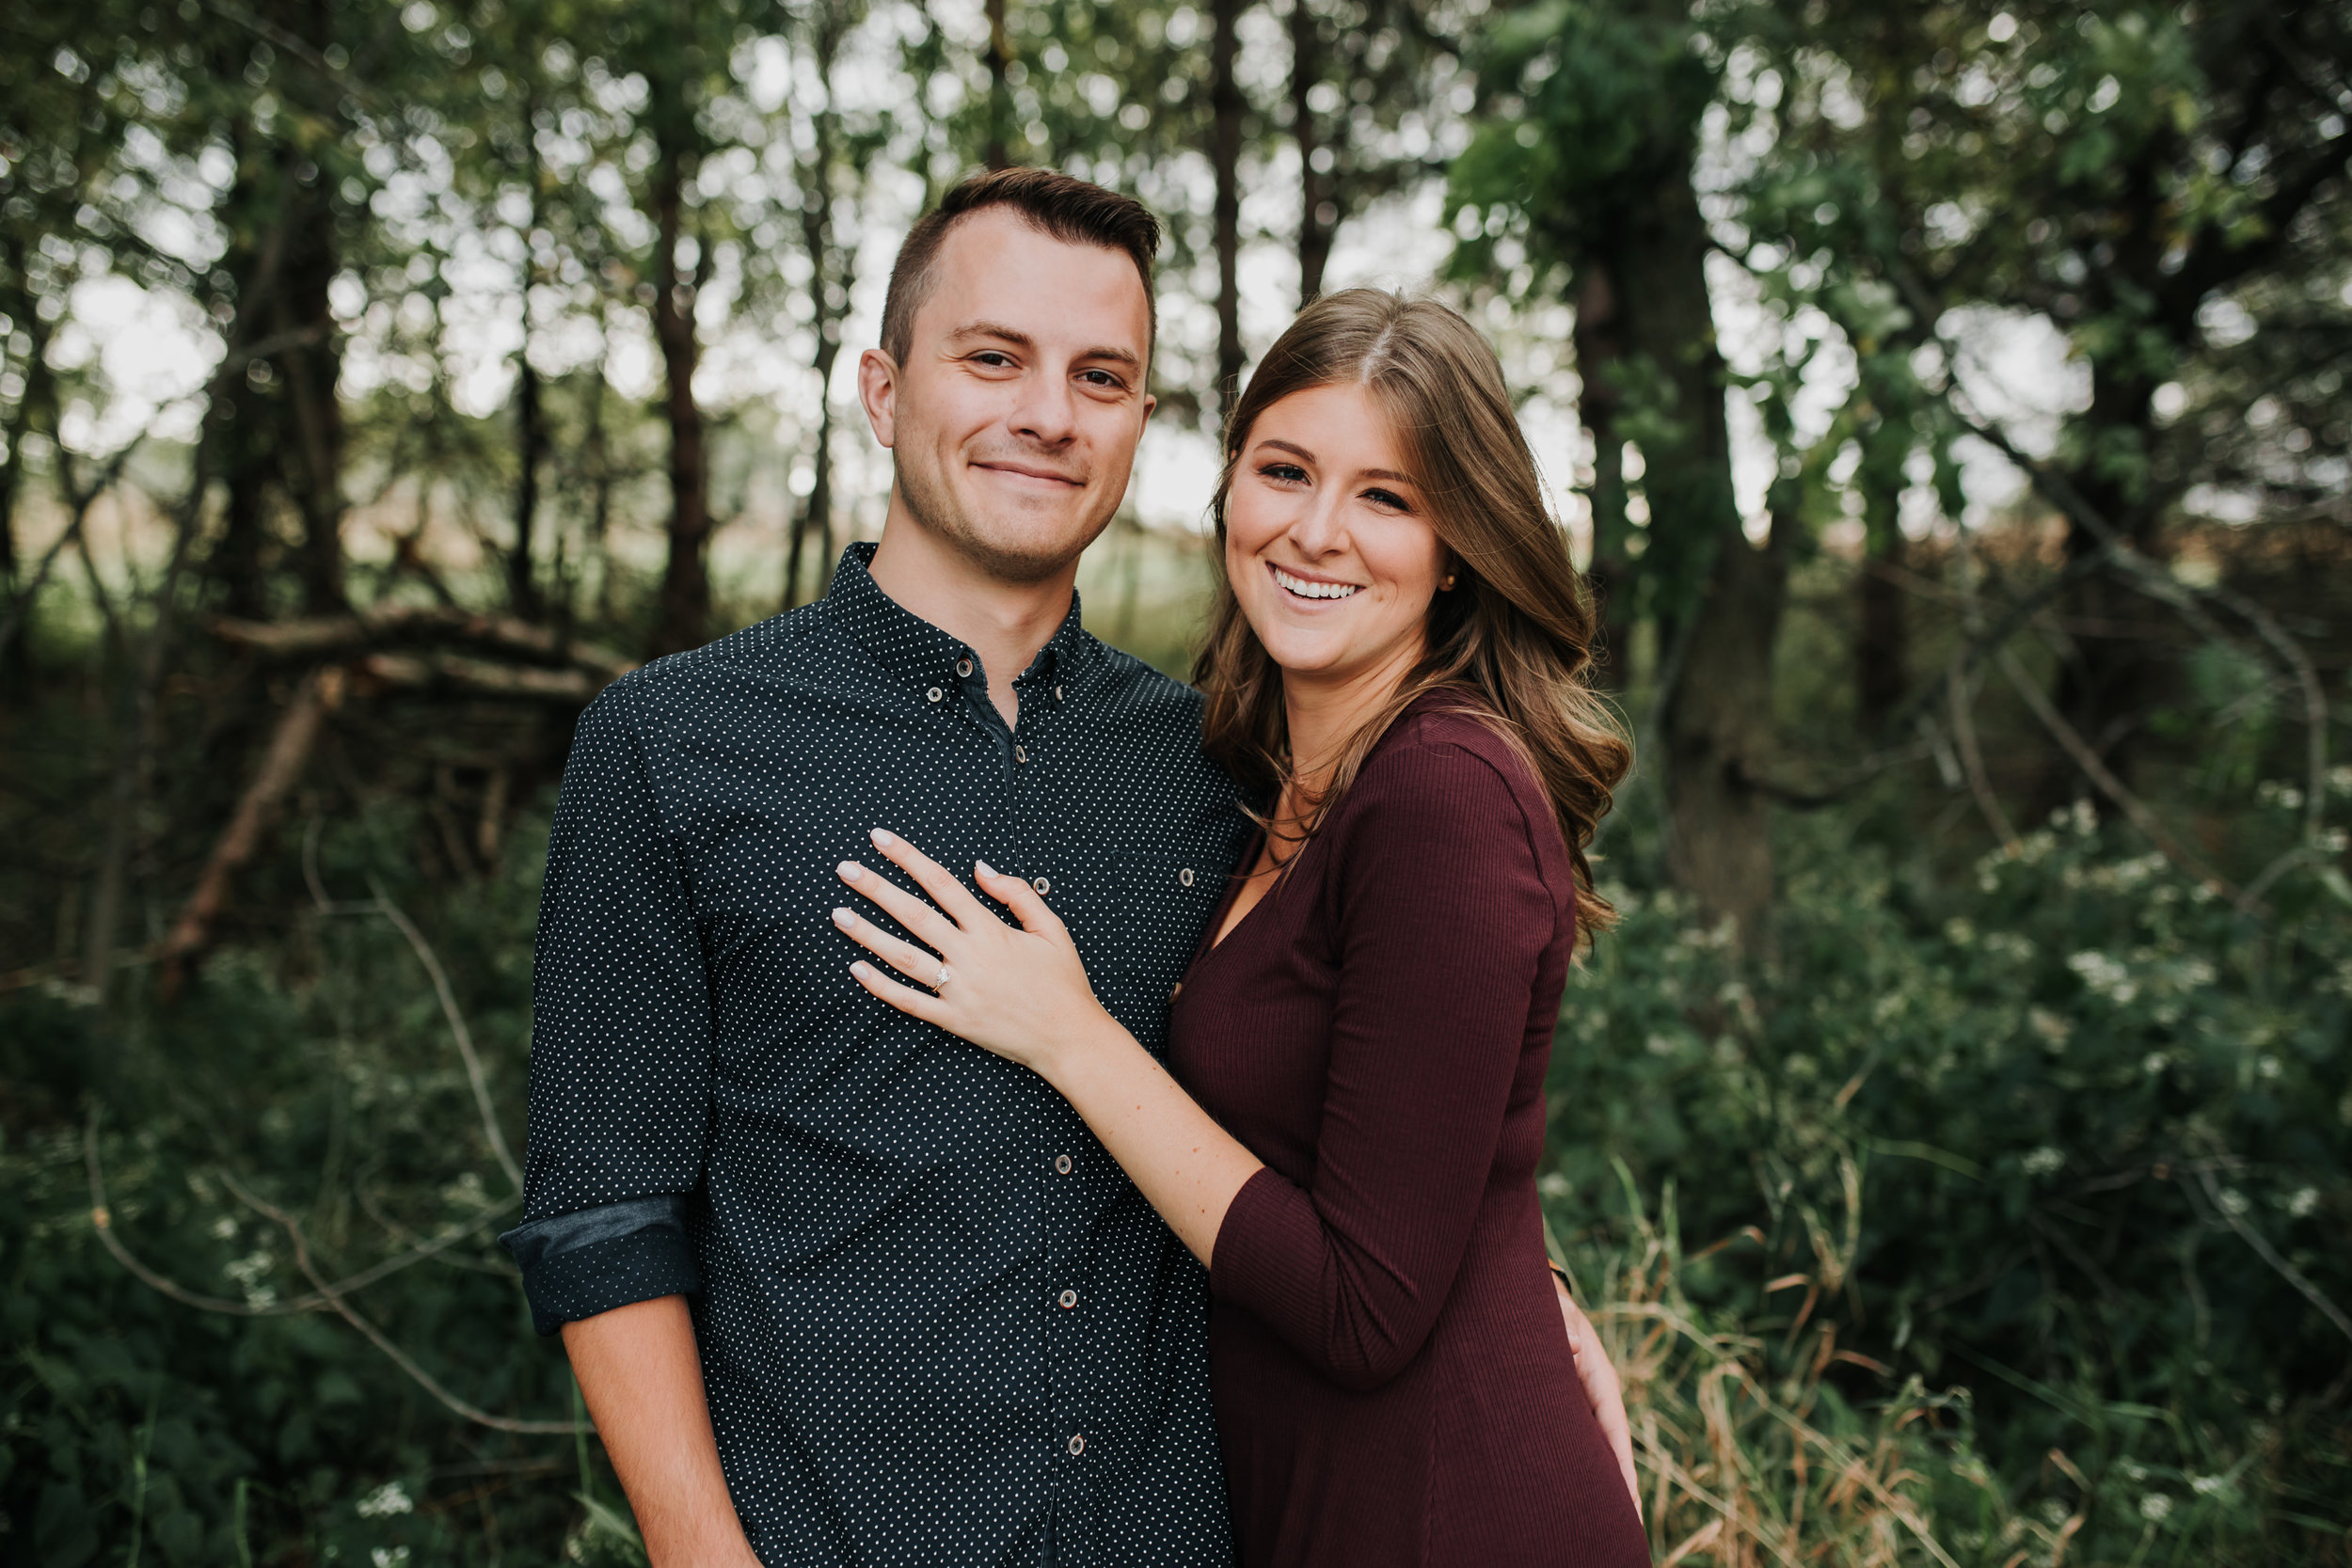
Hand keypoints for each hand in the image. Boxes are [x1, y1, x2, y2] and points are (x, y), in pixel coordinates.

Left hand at [830, 827, 1112, 1076]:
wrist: (1070, 1038)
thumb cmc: (1063, 982)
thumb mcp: (1052, 928)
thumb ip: (1016, 893)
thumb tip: (980, 868)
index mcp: (992, 931)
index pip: (942, 883)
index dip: (908, 858)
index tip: (880, 838)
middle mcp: (970, 957)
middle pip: (913, 914)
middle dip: (876, 888)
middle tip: (845, 869)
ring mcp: (958, 990)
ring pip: (903, 957)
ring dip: (868, 935)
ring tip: (839, 915)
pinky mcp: (953, 1021)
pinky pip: (910, 1002)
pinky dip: (881, 986)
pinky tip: (856, 969)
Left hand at [1553, 1274, 1641, 1522]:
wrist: (1539, 1298)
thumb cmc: (1546, 1304)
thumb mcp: (1554, 1307)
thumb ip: (1562, 1322)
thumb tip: (1574, 1349)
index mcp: (1600, 1376)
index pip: (1615, 1426)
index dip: (1622, 1464)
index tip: (1631, 1500)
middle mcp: (1597, 1394)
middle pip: (1612, 1448)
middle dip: (1621, 1488)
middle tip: (1629, 1528)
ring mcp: (1584, 1402)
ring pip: (1596, 1448)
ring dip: (1604, 1482)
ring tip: (1611, 1523)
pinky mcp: (1570, 1405)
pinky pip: (1579, 1441)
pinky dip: (1584, 1467)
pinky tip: (1578, 1493)